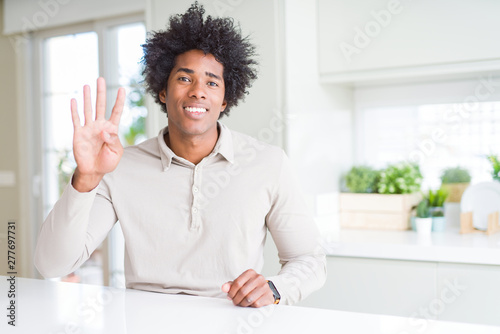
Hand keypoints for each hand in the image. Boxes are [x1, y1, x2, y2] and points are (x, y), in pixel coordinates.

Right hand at [71, 77, 125, 191]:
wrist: (94, 171)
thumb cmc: (107, 161)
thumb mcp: (116, 152)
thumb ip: (113, 140)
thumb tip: (104, 131)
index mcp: (112, 129)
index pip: (116, 112)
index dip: (119, 100)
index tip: (122, 89)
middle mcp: (100, 126)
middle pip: (101, 106)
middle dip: (101, 92)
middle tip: (100, 79)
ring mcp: (89, 128)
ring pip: (88, 109)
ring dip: (87, 98)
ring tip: (87, 85)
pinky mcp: (79, 133)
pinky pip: (76, 120)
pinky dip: (75, 110)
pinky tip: (74, 100)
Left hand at [221, 269, 274, 307]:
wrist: (265, 291)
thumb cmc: (250, 287)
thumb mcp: (240, 284)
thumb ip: (230, 285)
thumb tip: (224, 288)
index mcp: (250, 272)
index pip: (237, 283)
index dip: (231, 292)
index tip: (229, 297)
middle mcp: (259, 277)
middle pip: (243, 291)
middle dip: (236, 299)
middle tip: (235, 302)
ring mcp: (265, 286)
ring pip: (249, 298)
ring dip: (242, 304)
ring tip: (241, 303)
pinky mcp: (268, 295)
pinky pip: (256, 304)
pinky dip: (251, 306)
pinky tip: (250, 304)